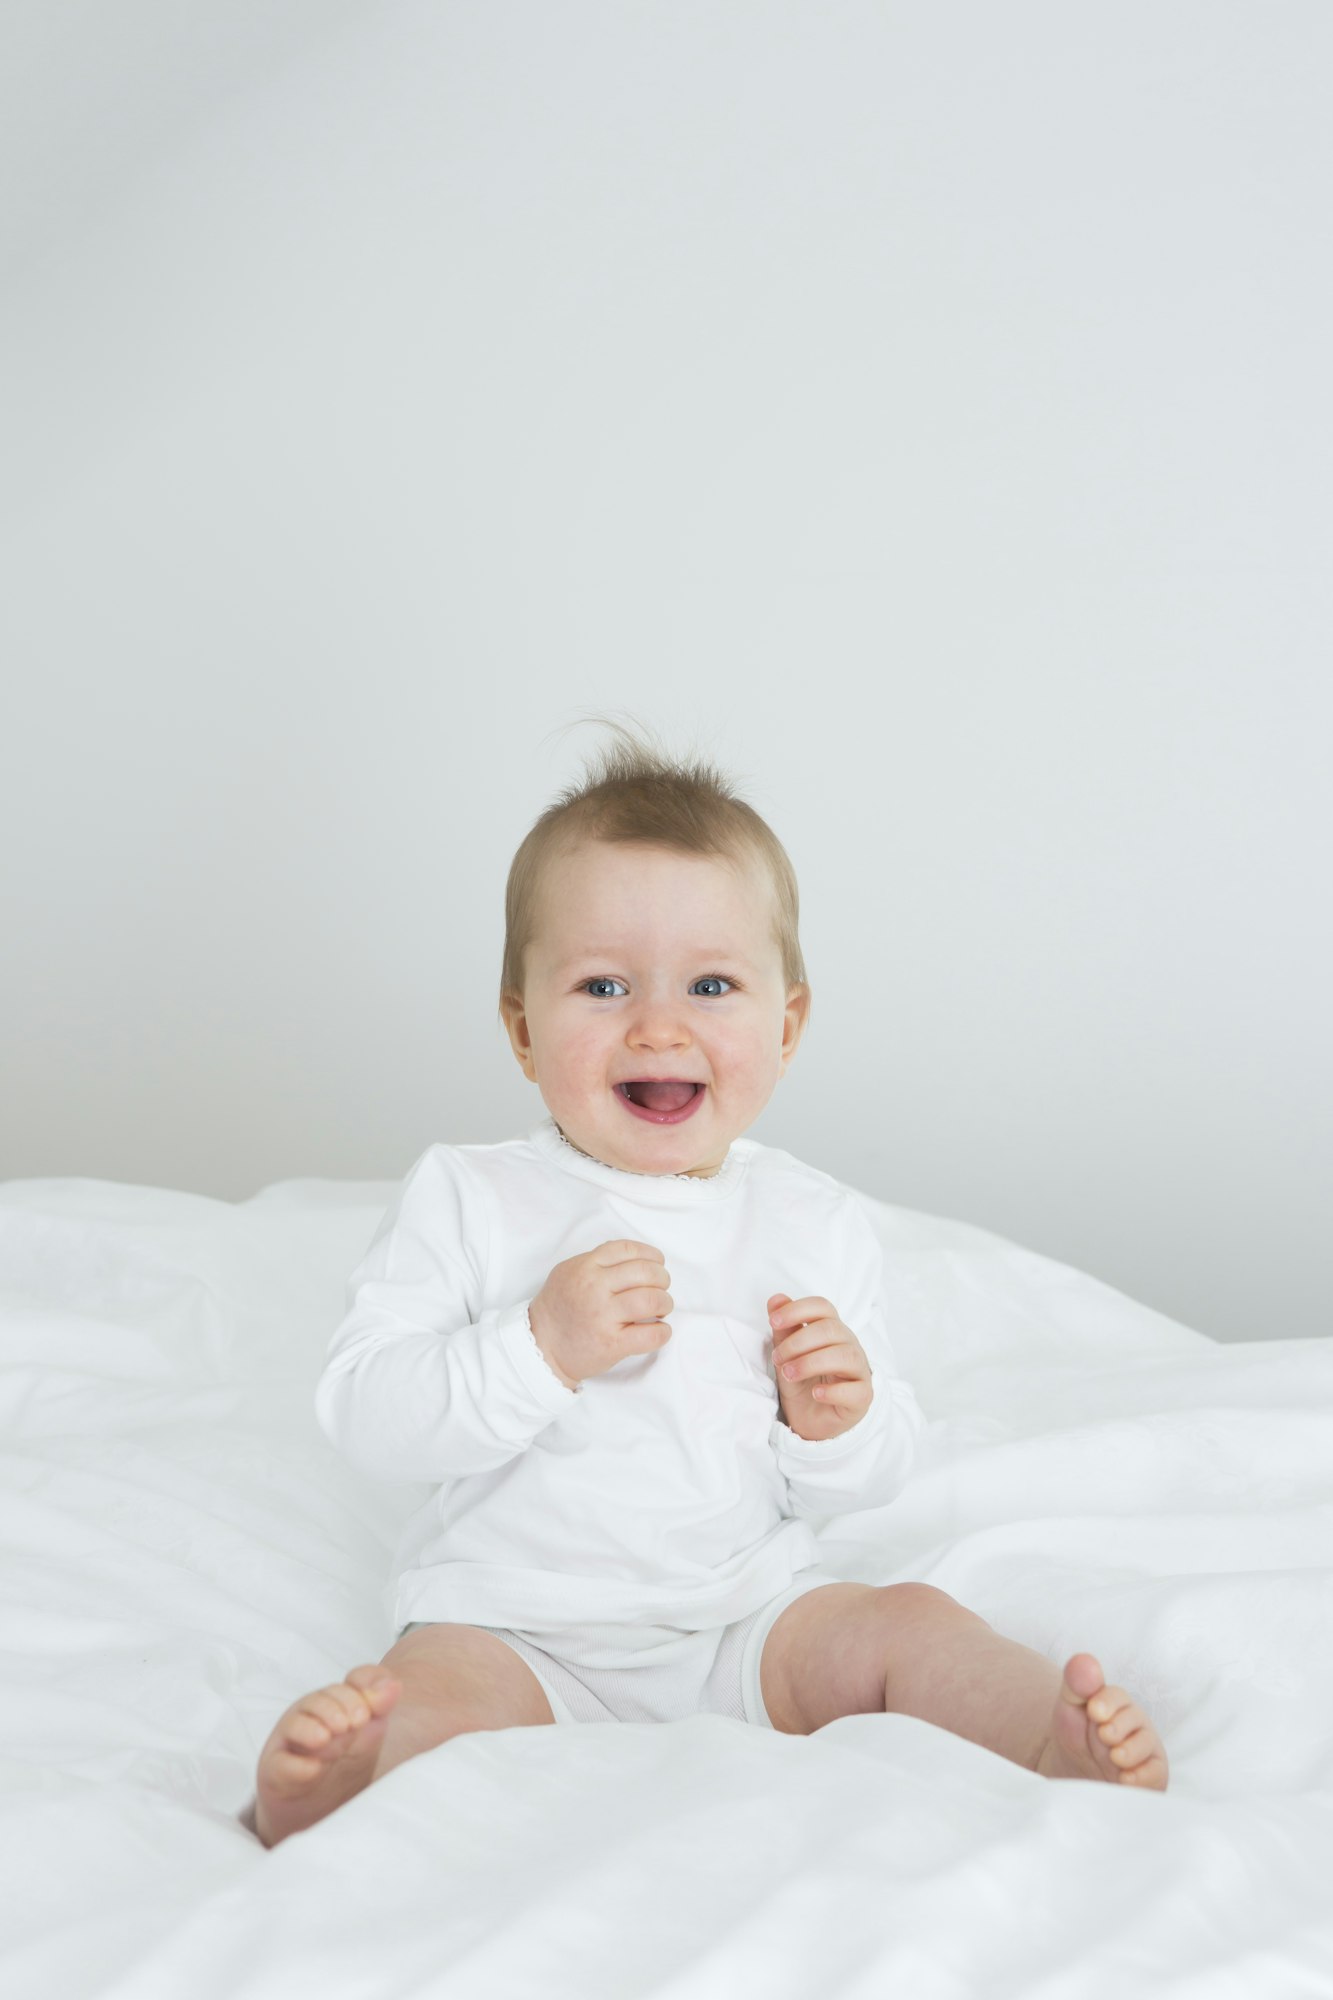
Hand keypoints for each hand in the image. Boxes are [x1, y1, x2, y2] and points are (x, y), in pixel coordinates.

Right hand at [529, 1240, 673, 1387]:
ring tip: (661, 1309)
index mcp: (585, 1267)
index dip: (650, 1255)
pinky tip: (659, 1330)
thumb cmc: (559, 1308)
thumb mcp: (568, 1272)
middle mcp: (594, 1288)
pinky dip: (663, 1332)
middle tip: (661, 1288)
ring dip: (665, 1303)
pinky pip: (651, 1335)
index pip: (628, 1250)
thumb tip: (635, 1259)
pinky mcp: (611, 1344)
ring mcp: (603, 1317)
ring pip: (652, 1300)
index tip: (657, 1263)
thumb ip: (597, 1261)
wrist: (540, 1346)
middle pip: (646, 1273)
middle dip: (662, 1279)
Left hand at [767, 1292, 872, 1441]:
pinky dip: (834, 1390)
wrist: (811, 1421)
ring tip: (789, 1374)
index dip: (798, 1309)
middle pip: (831, 1329)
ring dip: (811, 1363)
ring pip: (846, 1355)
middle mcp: (849, 1346)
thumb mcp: (786, 1356)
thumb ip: (783, 1329)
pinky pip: (856, 1390)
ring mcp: (859, 1371)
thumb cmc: (803, 1383)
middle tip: (778, 1359)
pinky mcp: (862, 1397)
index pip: (823, 1307)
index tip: (773, 1321)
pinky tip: (815, 1393)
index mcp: (832, 1330)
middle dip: (799, 1342)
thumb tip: (776, 1299)